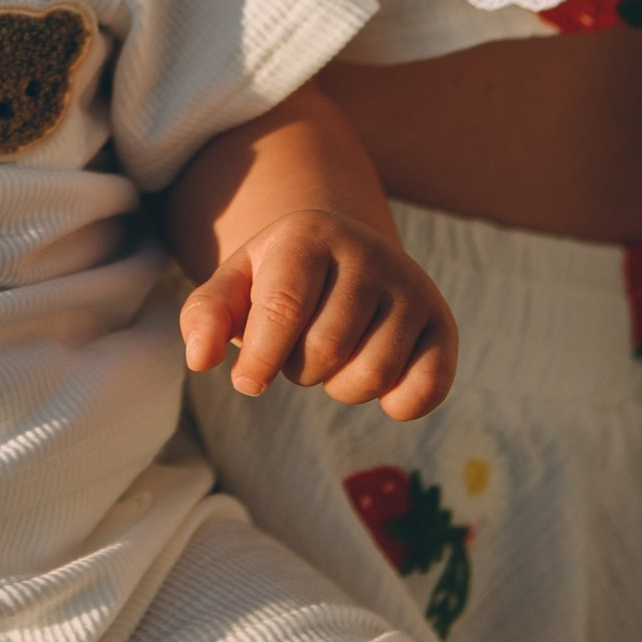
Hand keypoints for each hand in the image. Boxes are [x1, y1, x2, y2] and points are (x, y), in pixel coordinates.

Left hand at [179, 207, 455, 420]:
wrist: (343, 255)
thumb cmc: (279, 279)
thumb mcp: (236, 284)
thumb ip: (207, 315)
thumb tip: (200, 359)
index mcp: (309, 235)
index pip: (284, 309)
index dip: (261, 359)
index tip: (246, 383)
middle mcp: (368, 253)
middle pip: (326, 350)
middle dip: (299, 369)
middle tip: (298, 350)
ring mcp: (411, 286)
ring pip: (373, 375)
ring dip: (340, 387)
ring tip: (334, 357)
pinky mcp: (442, 323)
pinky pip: (426, 389)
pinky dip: (397, 405)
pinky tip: (379, 382)